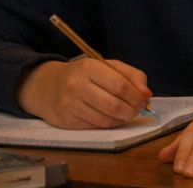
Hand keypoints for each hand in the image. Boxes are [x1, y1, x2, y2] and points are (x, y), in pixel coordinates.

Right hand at [16, 57, 150, 128]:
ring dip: (122, 119)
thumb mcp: (107, 66)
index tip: (144, 100)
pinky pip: (95, 127)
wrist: (46, 86)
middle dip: (132, 110)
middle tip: (138, 109)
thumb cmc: (83, 74)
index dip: (136, 96)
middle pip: (114, 105)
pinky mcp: (66, 122)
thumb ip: (131, 76)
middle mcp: (76, 86)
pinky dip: (109, 124)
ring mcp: (69, 105)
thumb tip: (147, 94)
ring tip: (127, 113)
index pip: (120, 86)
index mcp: (89, 68)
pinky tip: (112, 118)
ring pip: (105, 119)